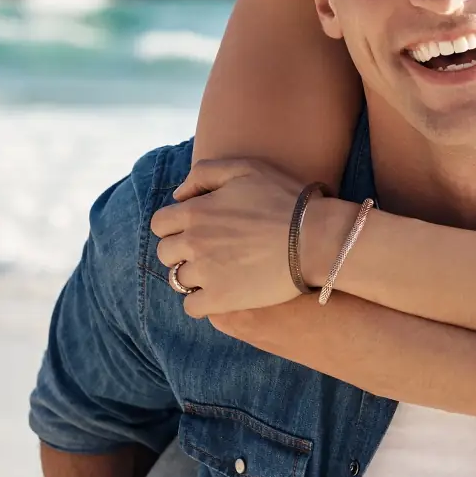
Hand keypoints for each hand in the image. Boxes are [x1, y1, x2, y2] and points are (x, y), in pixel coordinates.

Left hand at [151, 158, 322, 317]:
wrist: (316, 238)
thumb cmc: (285, 200)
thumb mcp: (246, 169)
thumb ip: (204, 173)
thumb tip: (179, 195)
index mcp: (195, 211)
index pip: (160, 224)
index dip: (175, 226)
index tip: (196, 229)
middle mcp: (193, 242)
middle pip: (165, 253)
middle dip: (182, 251)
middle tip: (209, 251)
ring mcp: (206, 273)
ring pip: (178, 280)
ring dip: (192, 276)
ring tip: (217, 272)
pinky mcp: (221, 299)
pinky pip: (192, 308)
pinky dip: (201, 303)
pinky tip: (219, 293)